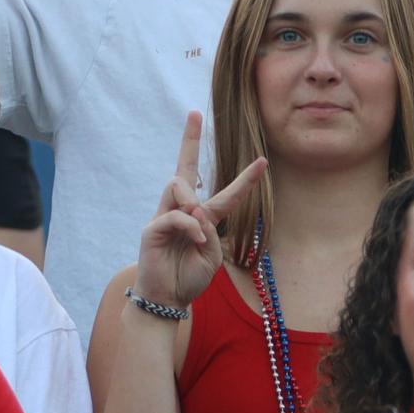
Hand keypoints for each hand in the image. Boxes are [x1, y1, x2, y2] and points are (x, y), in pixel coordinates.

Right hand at [133, 112, 266, 310]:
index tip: (261, 160)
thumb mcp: (212, 254)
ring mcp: (164, 216)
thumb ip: (211, 230)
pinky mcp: (152, 228)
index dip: (243, 178)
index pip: (223, 192)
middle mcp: (181, 210)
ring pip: (179, 185)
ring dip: (194, 205)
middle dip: (188, 140)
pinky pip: (175, 215)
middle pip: (184, 168)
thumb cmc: (190, 277)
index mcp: (201, 217)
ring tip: (199, 234)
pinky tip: (195, 241)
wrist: (168, 299)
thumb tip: (195, 208)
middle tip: (193, 113)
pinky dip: (190, 227)